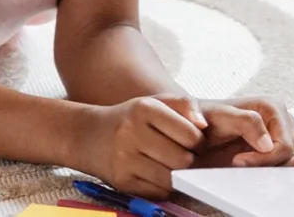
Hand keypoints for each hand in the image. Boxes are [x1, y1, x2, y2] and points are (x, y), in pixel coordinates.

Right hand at [77, 94, 206, 199]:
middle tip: (180, 154)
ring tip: (167, 163)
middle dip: (188, 159)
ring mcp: (125, 159)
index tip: (190, 140)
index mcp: (143, 108)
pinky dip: (162, 186)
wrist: (90, 136)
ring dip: (176, 174)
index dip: (197, 141)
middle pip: (184, 160)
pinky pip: (159, 192)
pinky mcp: (123, 181)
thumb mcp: (155, 102)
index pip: (191, 134)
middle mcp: (131, 132)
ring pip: (172, 179)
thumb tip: (203, 125)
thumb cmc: (131, 119)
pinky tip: (154, 173)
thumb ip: (184, 105)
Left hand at [194, 97, 293, 168]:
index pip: (285, 147)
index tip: (237, 161)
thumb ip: (245, 122)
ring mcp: (286, 137)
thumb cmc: (204, 119)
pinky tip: (252, 175)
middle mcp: (284, 121)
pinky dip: (274, 177)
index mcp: (273, 107)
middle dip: (271, 168)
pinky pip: (289, 171)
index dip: (264, 160)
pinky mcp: (281, 153)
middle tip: (241, 169)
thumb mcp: (219, 116)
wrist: (195, 130)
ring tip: (245, 170)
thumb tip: (269, 144)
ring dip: (274, 174)